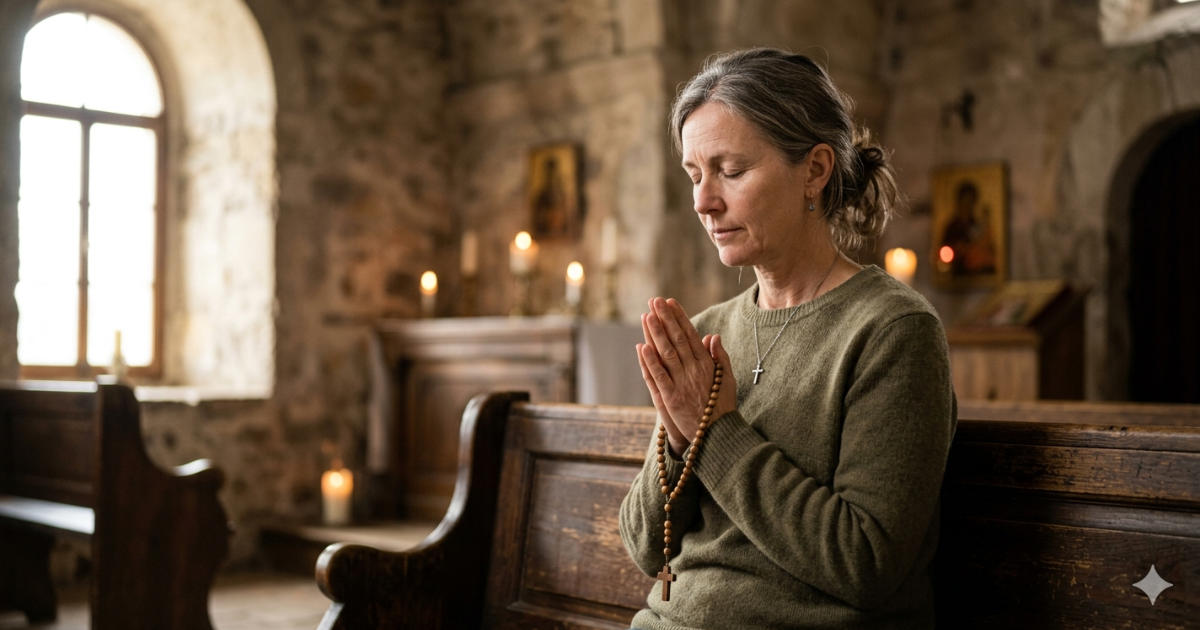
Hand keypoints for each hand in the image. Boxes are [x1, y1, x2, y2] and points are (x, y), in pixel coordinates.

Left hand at [636, 298, 736, 455]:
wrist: (720, 434)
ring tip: (646, 315)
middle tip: (654, 301)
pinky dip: (651, 361)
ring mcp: (682, 383)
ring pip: (667, 353)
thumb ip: (720, 356)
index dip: (679, 317)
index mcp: (707, 364)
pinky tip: (642, 346)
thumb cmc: (722, 406)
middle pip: (677, 339)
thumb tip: (713, 335)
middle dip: (665, 318)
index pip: (691, 335)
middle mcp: (694, 370)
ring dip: (656, 333)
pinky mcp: (671, 398)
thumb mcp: (727, 378)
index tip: (670, 302)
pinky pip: (659, 376)